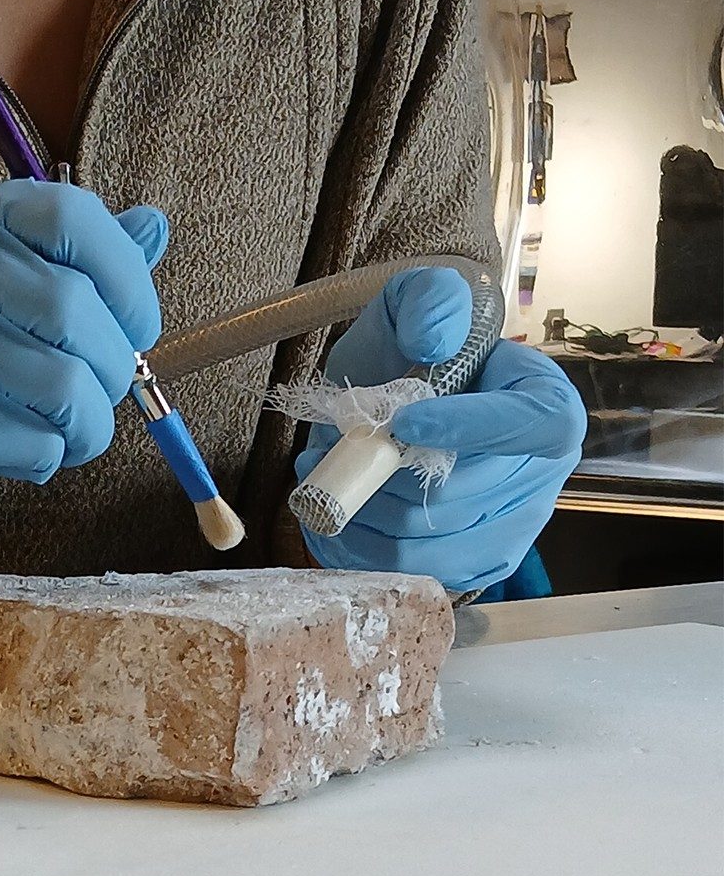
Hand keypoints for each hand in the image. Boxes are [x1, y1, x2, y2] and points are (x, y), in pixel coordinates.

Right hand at [0, 179, 167, 607]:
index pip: (69, 213)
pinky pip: (32, 442)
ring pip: (63, 384)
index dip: (126, 277)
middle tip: (98, 396)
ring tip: (61, 433)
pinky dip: (42, 459)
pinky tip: (7, 453)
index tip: (136, 327)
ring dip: (85, 426)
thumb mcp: (10, 304)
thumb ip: (78, 265)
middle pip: (74, 306)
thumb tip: (154, 225)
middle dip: (112, 369)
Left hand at [296, 267, 585, 589]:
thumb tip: (432, 340)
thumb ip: (430, 301)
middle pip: (460, 499)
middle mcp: (541, 477)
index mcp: (546, 409)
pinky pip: (409, 574)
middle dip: (385, 480)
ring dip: (363, 517)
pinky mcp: (471, 568)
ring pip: (427, 546)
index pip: (524, 425)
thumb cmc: (421, 353)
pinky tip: (337, 516)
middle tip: (338, 453)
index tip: (402, 423)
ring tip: (329, 479)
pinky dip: (359, 550)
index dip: (462, 428)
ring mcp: (509, 531)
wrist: (411, 397)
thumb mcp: (422, 303)